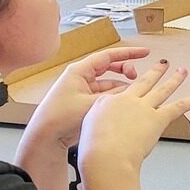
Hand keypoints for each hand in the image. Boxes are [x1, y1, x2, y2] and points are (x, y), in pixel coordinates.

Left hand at [26, 45, 150, 148]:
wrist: (45, 137)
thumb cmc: (60, 117)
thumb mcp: (92, 103)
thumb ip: (115, 94)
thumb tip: (132, 89)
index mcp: (79, 71)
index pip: (108, 56)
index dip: (128, 53)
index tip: (144, 52)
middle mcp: (81, 77)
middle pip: (109, 67)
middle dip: (125, 70)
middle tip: (137, 77)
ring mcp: (83, 89)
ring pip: (108, 82)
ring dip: (120, 86)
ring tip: (131, 94)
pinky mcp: (84, 102)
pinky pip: (104, 94)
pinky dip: (114, 97)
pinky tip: (122, 103)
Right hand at [77, 60, 189, 173]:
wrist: (107, 154)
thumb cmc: (95, 149)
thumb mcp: (88, 129)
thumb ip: (99, 125)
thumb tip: (104, 130)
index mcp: (109, 102)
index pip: (122, 91)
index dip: (131, 87)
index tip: (135, 84)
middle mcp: (128, 100)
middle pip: (144, 82)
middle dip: (156, 71)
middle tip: (164, 63)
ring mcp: (144, 108)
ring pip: (163, 89)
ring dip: (175, 79)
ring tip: (183, 71)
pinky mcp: (158, 119)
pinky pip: (178, 107)